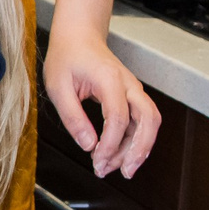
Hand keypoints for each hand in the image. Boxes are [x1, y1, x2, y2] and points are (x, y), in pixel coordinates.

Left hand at [41, 27, 160, 178]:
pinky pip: (141, 121)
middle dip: (140, 149)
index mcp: (109, 79)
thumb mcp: (58, 86)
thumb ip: (72, 117)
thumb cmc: (67, 57)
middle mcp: (128, 84)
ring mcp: (133, 90)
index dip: (111, 144)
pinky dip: (134, 141)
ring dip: (139, 148)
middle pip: (149, 119)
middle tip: (124, 172)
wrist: (79, 36)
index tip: (97, 160)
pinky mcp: (132, 97)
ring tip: (118, 169)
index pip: (119, 117)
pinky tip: (118, 155)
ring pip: (150, 122)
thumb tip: (88, 145)